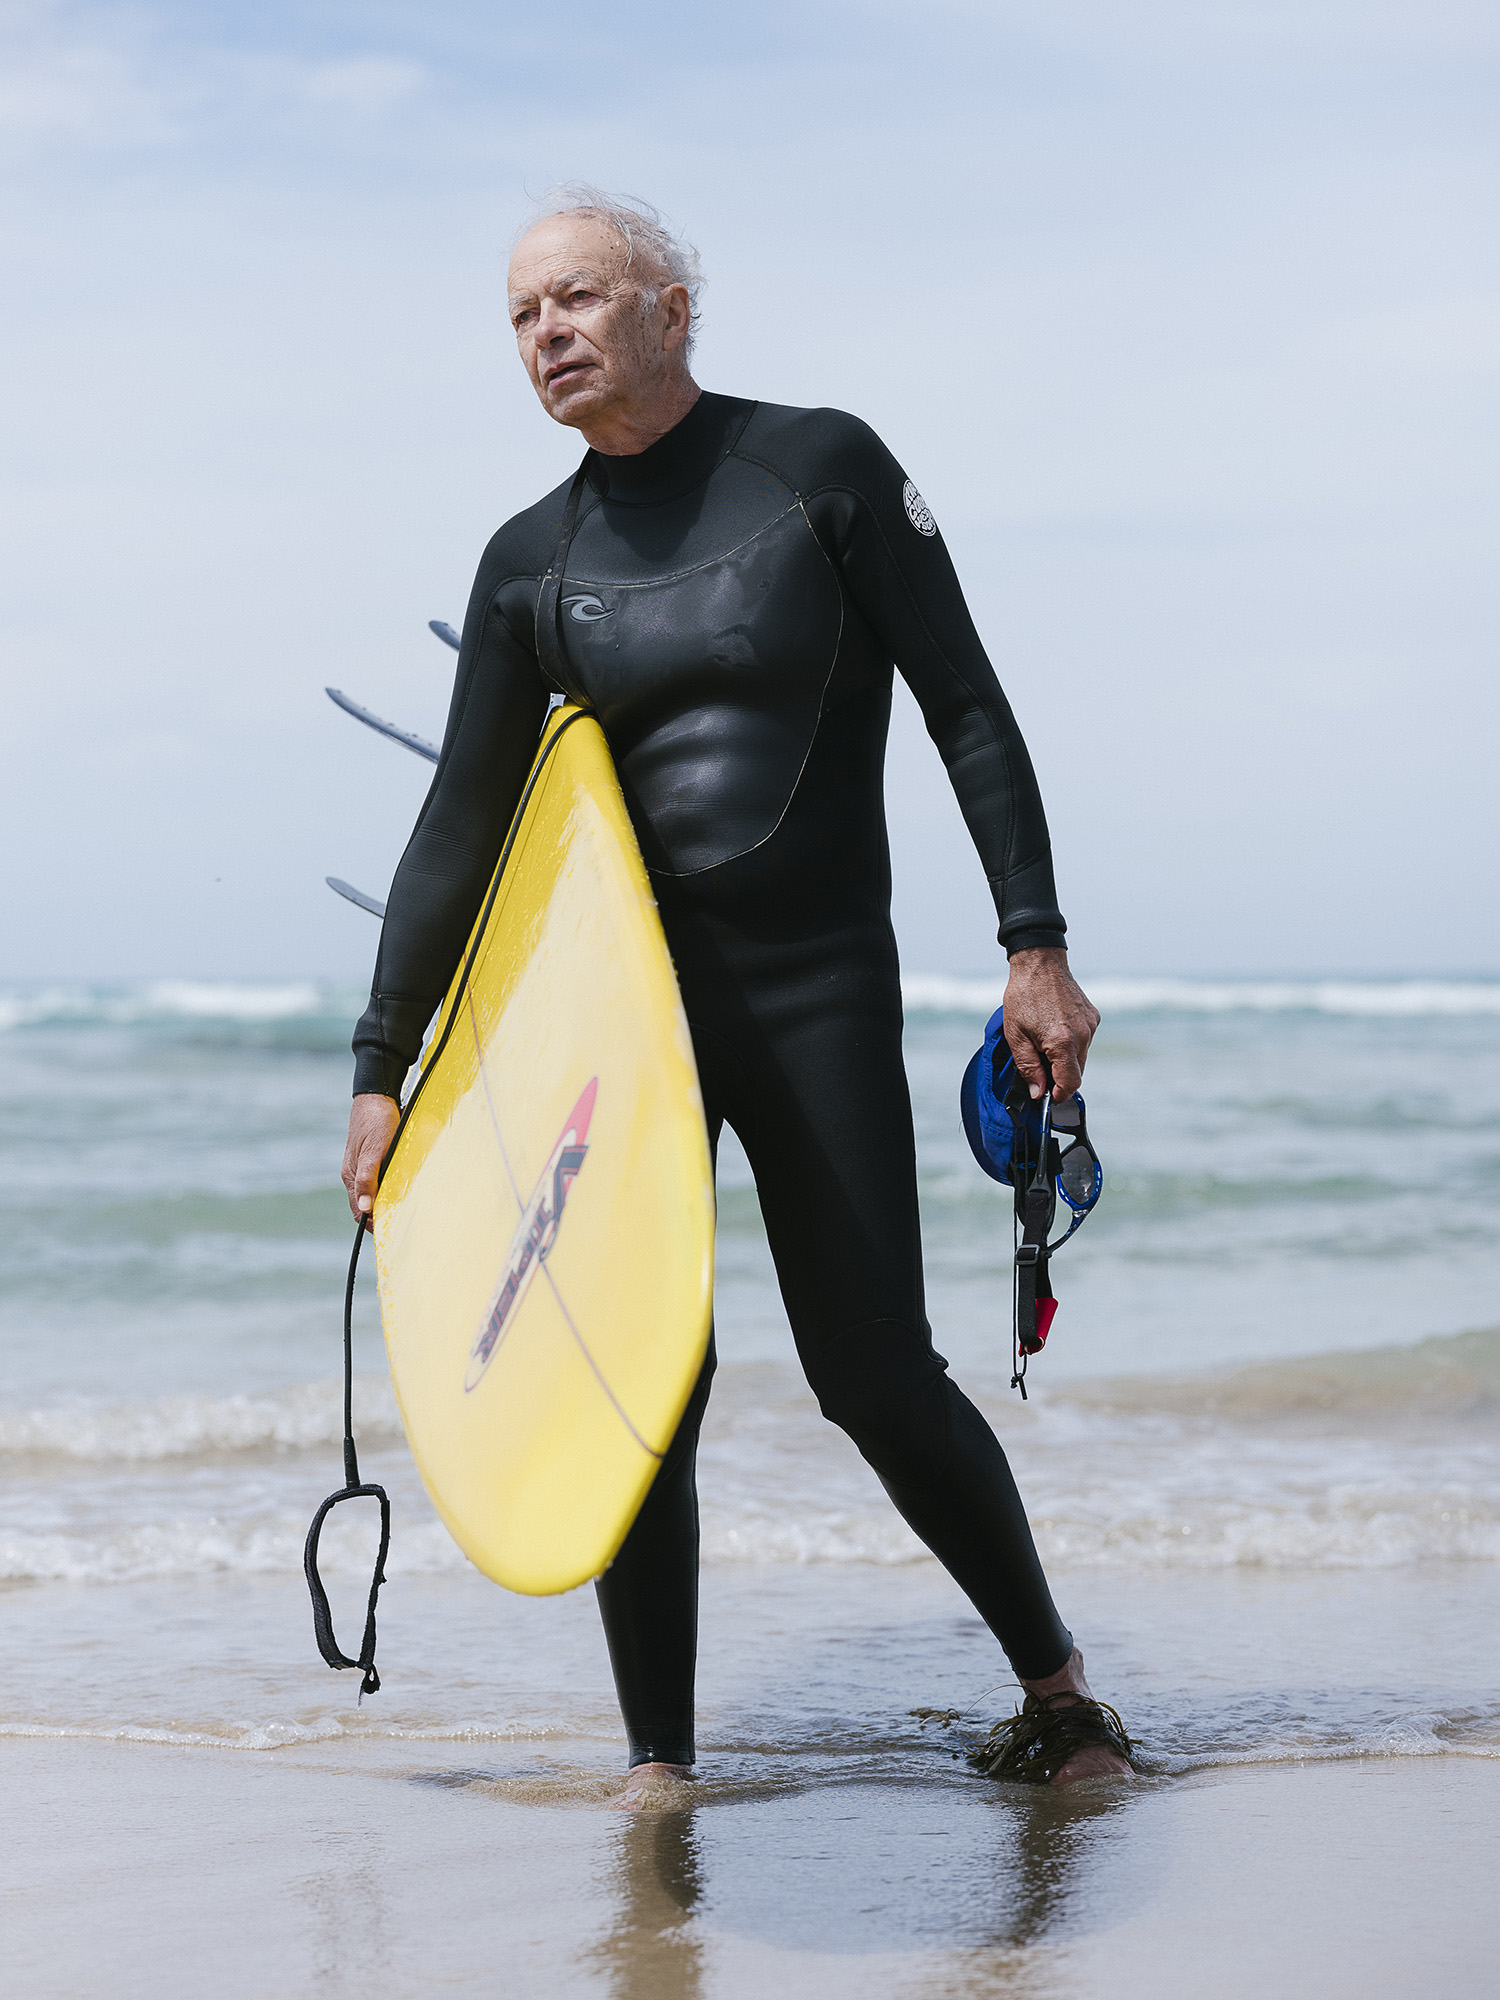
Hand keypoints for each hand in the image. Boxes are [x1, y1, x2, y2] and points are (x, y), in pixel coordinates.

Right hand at [342, 1093, 401, 1226]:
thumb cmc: (377, 1120)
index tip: (390, 1231)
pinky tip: (401, 1189)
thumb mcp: (374, 1150)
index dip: (372, 1225)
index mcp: (351, 1176)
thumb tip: (364, 1208)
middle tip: (402, 1224)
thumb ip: (368, 1178)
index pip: (359, 1212)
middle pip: (364, 1206)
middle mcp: (354, 1174)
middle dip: (380, 1217)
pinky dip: (388, 1189)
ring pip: (372, 1194)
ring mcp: (362, 1166)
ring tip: (404, 1210)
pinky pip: (378, 1181)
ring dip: (386, 1203)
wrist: (377, 1095)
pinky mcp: (372, 1158)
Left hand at [1002, 947, 1099, 1101]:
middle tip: (1038, 1069)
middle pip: (1077, 1072)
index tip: (1048, 1097)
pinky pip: (1084, 1040)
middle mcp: (1082, 1035)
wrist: (1039, 963)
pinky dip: (1071, 1043)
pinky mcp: (1092, 1017)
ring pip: (1081, 1057)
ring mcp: (1090, 1025)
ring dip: (1065, 1059)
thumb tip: (1038, 1092)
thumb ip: (1028, 1067)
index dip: (1059, 1095)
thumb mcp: (1016, 1036)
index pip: (1070, 1083)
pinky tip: (1054, 1029)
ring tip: (1043, 1043)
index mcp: (1062, 1042)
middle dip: (1059, 1077)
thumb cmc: (1023, 997)